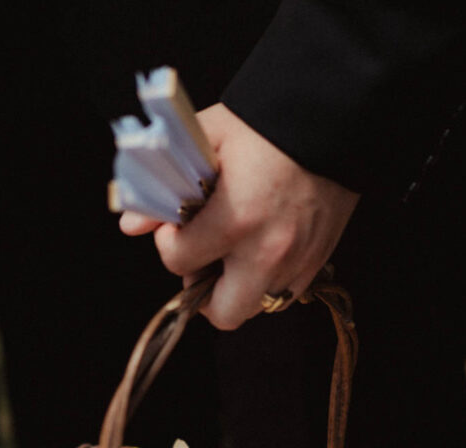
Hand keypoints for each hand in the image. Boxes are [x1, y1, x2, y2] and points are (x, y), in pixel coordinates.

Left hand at [119, 103, 358, 329]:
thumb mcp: (209, 139)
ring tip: (234, 252)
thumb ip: (165, 184)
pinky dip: (266, 281)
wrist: (334, 116)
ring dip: (236, 288)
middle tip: (203, 259)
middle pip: (223, 313)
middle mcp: (269, 252)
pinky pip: (282, 295)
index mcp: (237, 219)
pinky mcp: (318, 263)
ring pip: (254, 307)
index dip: (169, 244)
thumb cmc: (267, 124)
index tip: (175, 226)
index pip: (179, 261)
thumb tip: (131, 224)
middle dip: (204, 294)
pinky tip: (261, 249)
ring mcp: (297, 263)